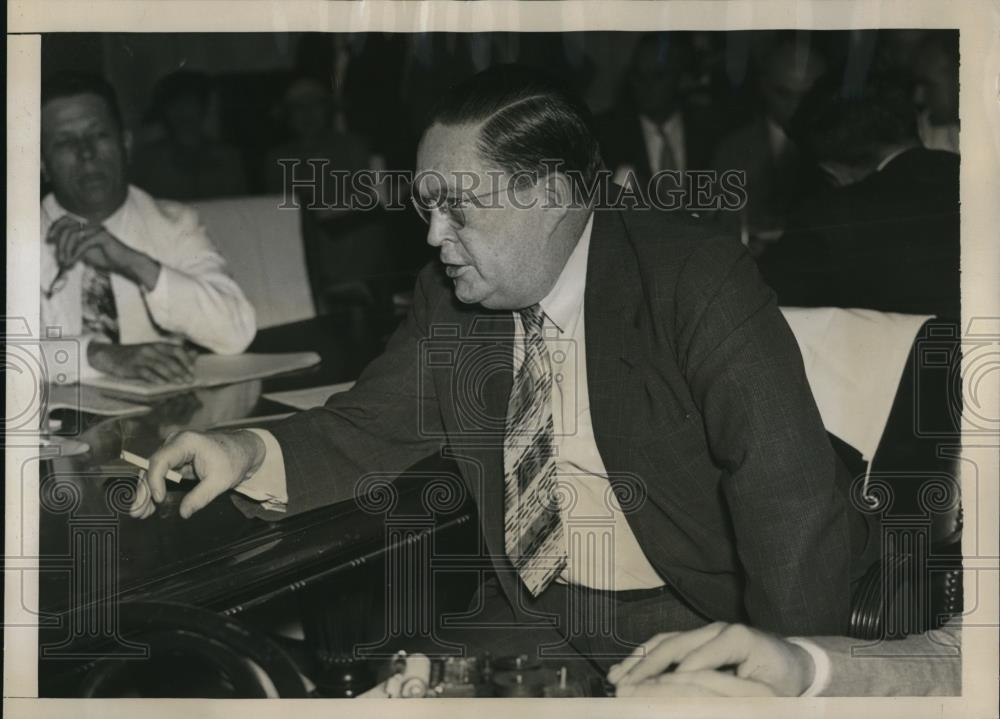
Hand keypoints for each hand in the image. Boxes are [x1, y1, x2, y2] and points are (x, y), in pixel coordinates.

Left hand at [46, 216, 160, 289]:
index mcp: (87, 226)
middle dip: (60, 244)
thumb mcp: (85, 252)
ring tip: (67, 263)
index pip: (66, 220)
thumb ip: (73, 246)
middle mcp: (92, 225)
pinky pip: (82, 243)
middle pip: (67, 227)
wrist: (126, 263)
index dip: (55, 227)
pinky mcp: (102, 236)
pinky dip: (75, 254)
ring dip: (66, 251)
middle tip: (60, 258)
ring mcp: (97, 229)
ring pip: (72, 235)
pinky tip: (73, 262)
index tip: (49, 239)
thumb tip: (57, 246)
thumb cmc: (108, 258)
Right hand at [88, 341, 197, 383]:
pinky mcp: (132, 367)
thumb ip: (174, 354)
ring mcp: (141, 358)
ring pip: (160, 366)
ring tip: (180, 383)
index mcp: (158, 346)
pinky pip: (146, 372)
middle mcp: (151, 349)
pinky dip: (155, 378)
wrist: (111, 356)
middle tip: (189, 381)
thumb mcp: (155, 352)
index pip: (177, 350)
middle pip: (170, 360)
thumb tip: (195, 354)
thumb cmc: (137, 356)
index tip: (192, 370)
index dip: (186, 360)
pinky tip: (162, 384)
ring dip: (171, 376)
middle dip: (181, 371)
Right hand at [130, 429, 265, 519]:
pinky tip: (149, 507)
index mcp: (187, 442)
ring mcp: (174, 451)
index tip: (158, 499)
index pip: (161, 460)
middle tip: (137, 512)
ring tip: (141, 513)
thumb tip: (183, 513)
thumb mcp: (221, 481)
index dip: (155, 480)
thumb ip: (200, 497)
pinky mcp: (176, 460)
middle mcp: (176, 443)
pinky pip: (160, 475)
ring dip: (146, 493)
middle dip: (144, 490)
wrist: (243, 450)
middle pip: (152, 467)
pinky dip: (154, 490)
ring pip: (153, 472)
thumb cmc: (234, 460)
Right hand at [606, 622, 814, 696]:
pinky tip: (626, 667)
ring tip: (616, 678)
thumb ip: (735, 695)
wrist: (792, 662)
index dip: (673, 679)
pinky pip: (666, 643)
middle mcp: (717, 629)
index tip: (651, 697)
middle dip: (646, 669)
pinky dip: (644, 655)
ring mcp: (705, 631)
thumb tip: (696, 694)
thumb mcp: (768, 694)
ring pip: (664, 642)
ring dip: (638, 661)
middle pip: (673, 646)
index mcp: (737, 638)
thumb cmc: (782, 682)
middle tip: (623, 689)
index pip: (697, 660)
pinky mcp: (698, 638)